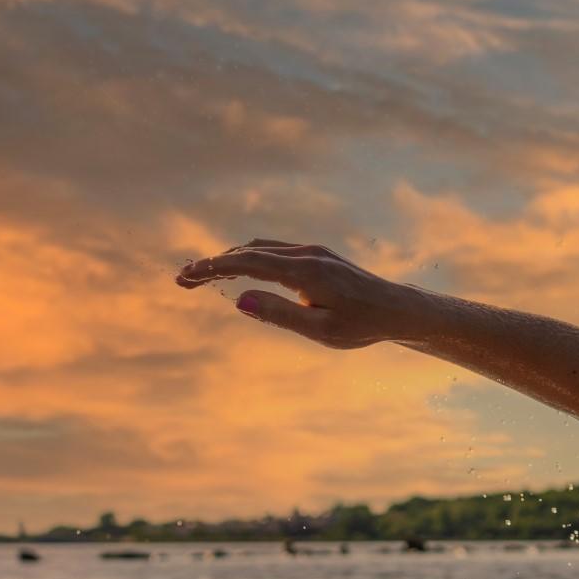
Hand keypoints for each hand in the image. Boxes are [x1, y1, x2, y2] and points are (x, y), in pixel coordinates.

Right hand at [175, 239, 420, 349]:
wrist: (397, 310)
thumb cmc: (361, 325)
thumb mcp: (320, 330)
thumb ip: (279, 314)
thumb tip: (239, 300)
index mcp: (305, 271)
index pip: (247, 262)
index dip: (212, 267)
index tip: (185, 277)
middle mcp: (306, 253)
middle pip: (248, 251)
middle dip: (212, 264)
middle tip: (181, 280)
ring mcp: (313, 251)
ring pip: (260, 248)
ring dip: (229, 259)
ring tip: (202, 276)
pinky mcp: (317, 255)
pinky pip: (274, 251)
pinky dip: (249, 258)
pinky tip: (237, 271)